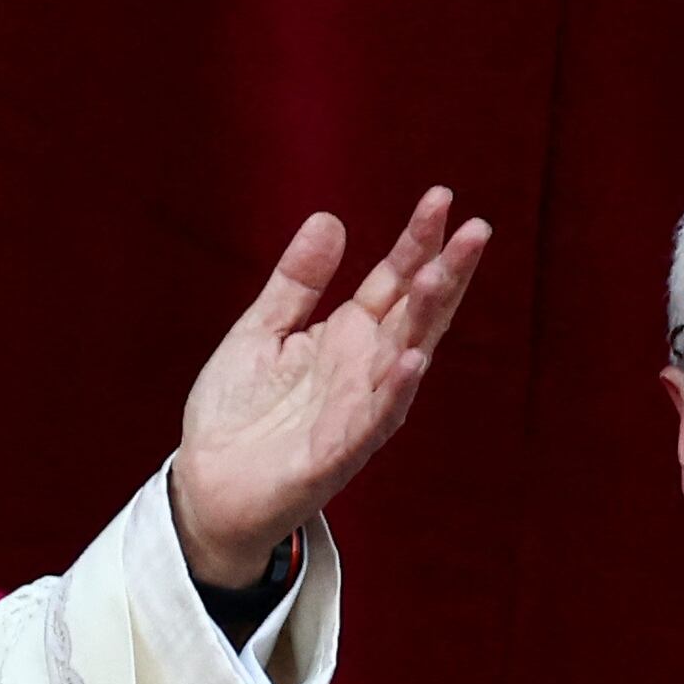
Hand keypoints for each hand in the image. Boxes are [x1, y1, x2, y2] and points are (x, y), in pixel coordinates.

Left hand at [169, 188, 491, 584]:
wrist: (208, 485)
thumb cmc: (241, 411)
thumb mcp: (262, 330)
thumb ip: (296, 282)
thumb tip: (330, 218)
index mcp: (349, 338)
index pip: (394, 282)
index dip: (417, 242)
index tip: (441, 198)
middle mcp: (365, 371)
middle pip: (414, 315)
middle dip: (445, 273)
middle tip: (476, 228)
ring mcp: (357, 412)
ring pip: (403, 360)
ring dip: (425, 322)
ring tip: (443, 276)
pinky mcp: (336, 453)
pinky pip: (372, 420)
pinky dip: (393, 391)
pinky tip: (412, 361)